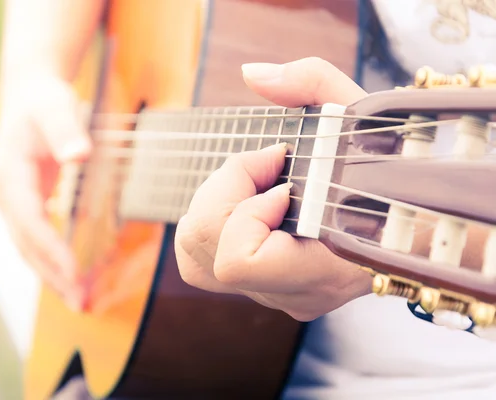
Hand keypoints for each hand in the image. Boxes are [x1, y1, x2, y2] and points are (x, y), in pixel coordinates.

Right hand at [0, 71, 90, 309]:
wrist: (30, 97)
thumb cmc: (44, 102)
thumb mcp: (55, 108)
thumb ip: (66, 130)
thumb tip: (79, 154)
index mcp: (10, 178)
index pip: (30, 223)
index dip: (52, 250)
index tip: (75, 274)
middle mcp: (7, 197)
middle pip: (27, 246)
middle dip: (53, 276)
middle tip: (81, 302)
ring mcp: (14, 204)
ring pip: (30, 249)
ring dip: (53, 276)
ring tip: (79, 300)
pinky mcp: (26, 206)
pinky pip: (37, 240)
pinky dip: (53, 261)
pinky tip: (71, 275)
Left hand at [175, 57, 372, 320]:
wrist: (418, 220)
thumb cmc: (395, 171)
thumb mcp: (363, 113)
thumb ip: (311, 82)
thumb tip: (251, 75)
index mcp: (326, 268)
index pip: (238, 259)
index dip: (247, 207)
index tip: (284, 175)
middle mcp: (295, 293)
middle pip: (204, 247)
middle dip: (224, 190)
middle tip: (266, 164)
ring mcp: (278, 297)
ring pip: (195, 259)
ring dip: (213, 206)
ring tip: (256, 184)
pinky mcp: (268, 291)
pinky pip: (205, 267)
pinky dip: (211, 227)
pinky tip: (245, 205)